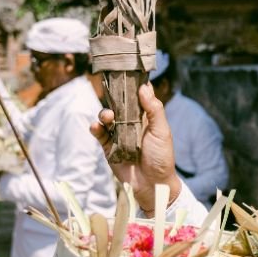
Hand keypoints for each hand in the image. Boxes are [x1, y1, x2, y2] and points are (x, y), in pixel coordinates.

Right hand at [90, 83, 180, 212]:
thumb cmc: (161, 158)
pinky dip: (96, 128)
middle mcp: (131, 124)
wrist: (153, 185)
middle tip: (112, 95)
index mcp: (146, 117)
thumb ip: (154, 109)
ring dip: (104, 114)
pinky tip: (97, 127)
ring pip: (107, 118)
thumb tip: (144, 87)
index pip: (137, 96)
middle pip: (118, 104)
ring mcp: (119, 135)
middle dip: (114, 98)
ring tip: (108, 117)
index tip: (124, 71)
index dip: (131, 85)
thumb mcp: (162, 131)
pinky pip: (99, 134)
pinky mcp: (108, 147)